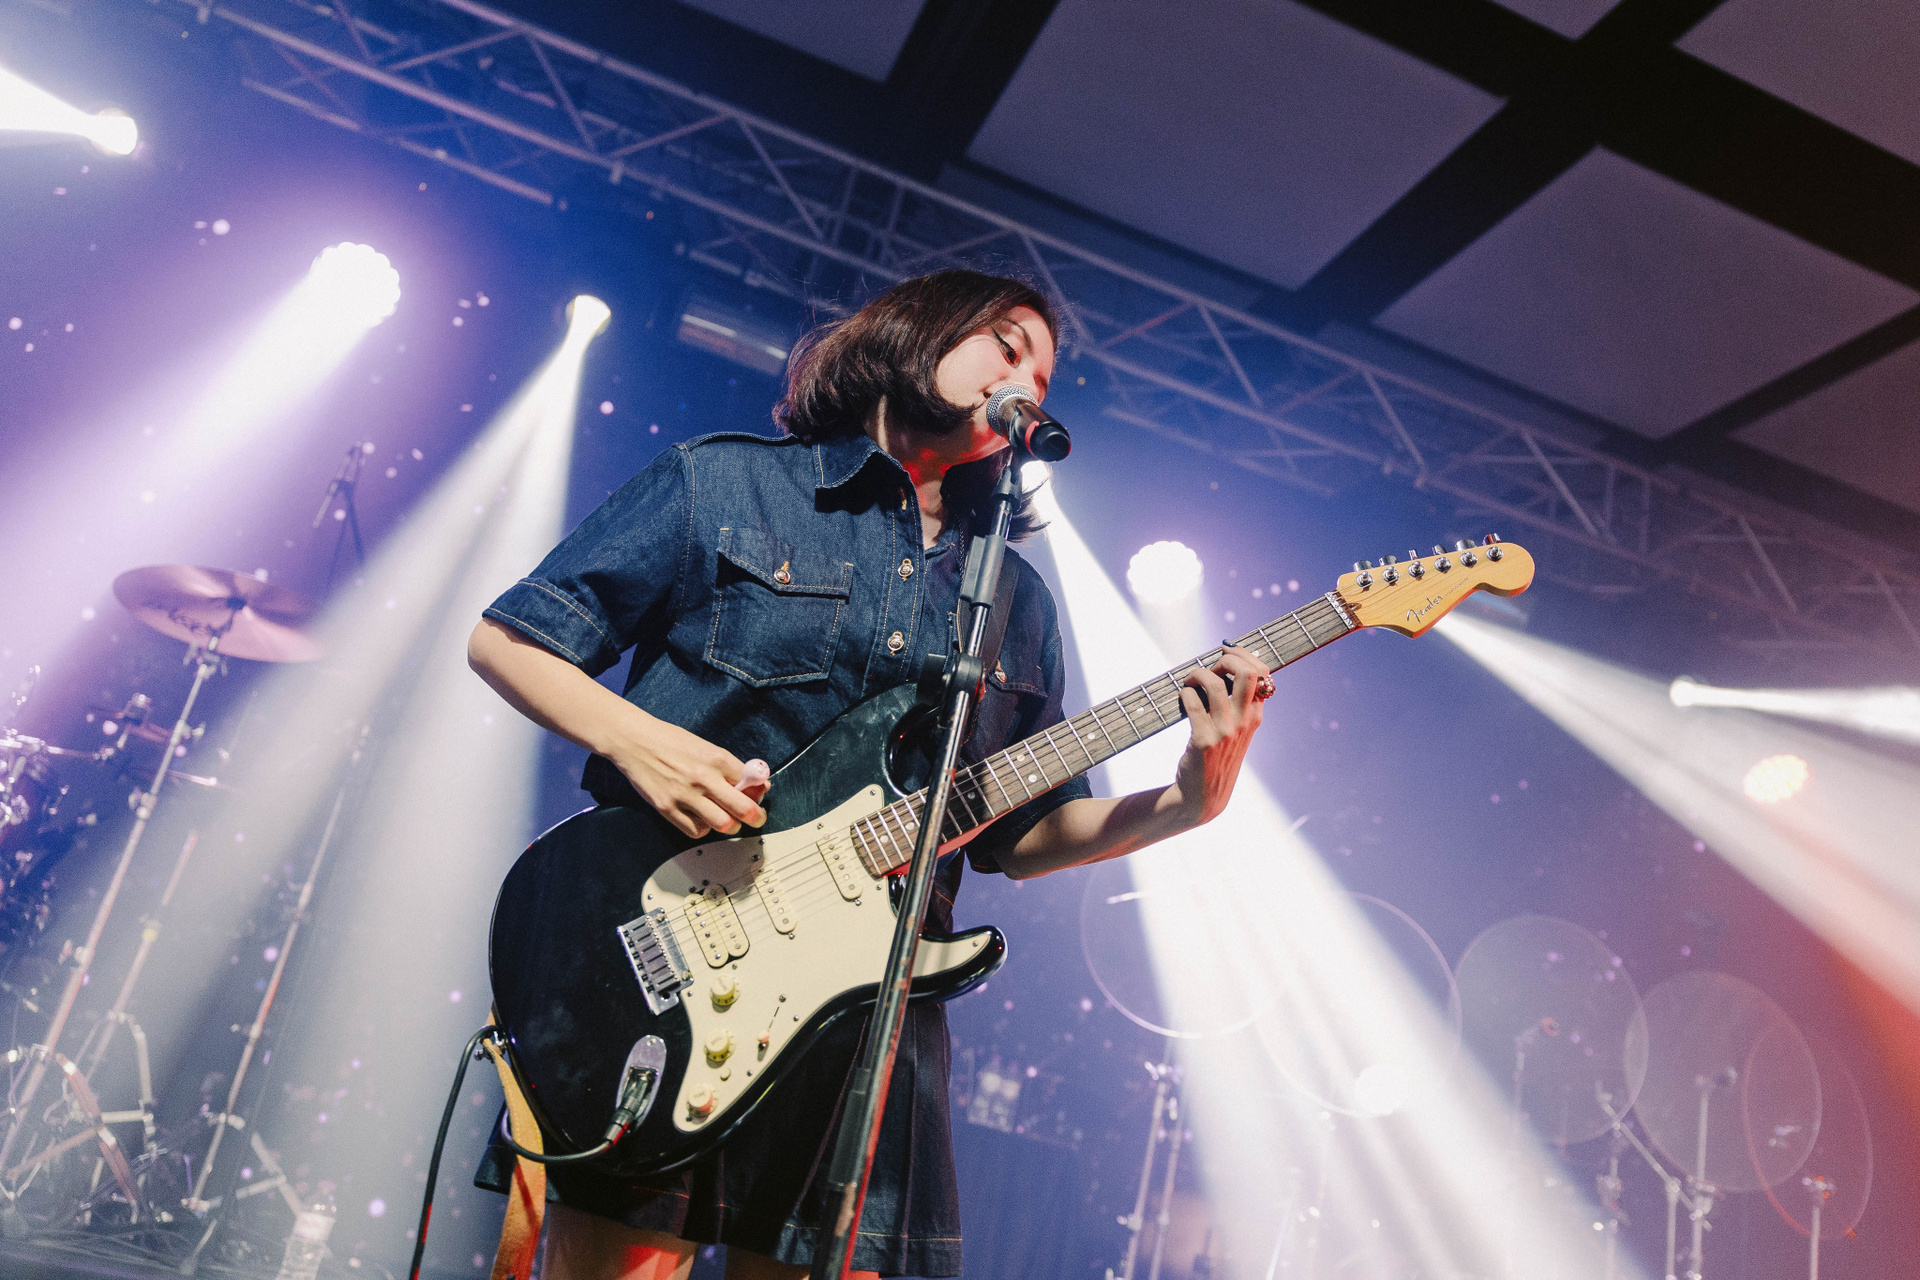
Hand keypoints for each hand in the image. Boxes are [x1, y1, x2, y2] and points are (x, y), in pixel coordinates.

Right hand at [606, 710, 767, 839]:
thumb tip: (754, 783)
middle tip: (755, 818)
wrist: (634, 741)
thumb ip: (728, 766)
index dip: (758, 793)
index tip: (757, 797)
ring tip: (728, 820)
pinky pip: (696, 831)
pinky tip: (702, 819)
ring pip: (722, 824)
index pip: (751, 782)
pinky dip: (703, 829)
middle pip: (743, 808)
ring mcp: (685, 795)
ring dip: (730, 826)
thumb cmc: (669, 741)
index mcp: (717, 758)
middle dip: (755, 817)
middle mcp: (704, 777)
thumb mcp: (704, 746)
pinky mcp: (667, 808)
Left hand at [1166, 645, 1267, 827]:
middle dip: (1227, 658)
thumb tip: (1227, 664)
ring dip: (1197, 674)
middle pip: (1247, 673)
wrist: (1202, 797)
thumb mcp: (1237, 731)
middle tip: (1210, 666)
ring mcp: (1225, 732)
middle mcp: (1244, 722)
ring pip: (1214, 684)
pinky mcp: (1203, 740)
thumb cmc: (1216, 757)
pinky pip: (1192, 701)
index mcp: (1255, 716)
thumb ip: (1238, 704)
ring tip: (1189, 680)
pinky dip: (1184, 692)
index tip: (1225, 649)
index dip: (1243, 654)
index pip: (1262, 673)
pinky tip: (1182, 697)